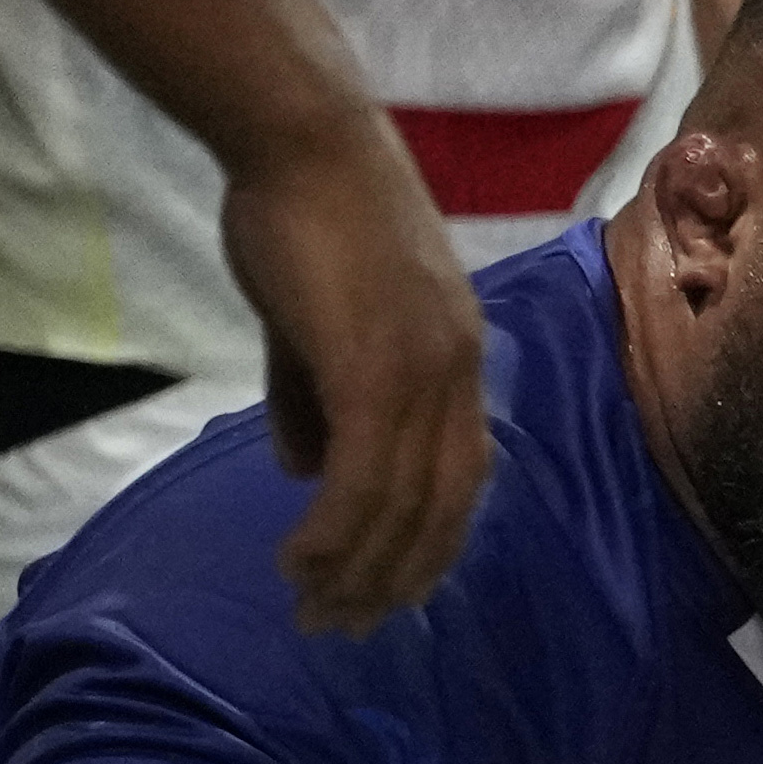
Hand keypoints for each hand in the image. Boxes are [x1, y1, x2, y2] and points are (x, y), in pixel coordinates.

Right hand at [221, 129, 492, 628]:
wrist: (299, 138)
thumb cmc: (301, 212)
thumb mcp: (314, 320)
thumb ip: (313, 396)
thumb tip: (305, 472)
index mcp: (456, 355)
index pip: (463, 477)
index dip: (428, 543)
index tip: (386, 590)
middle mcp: (458, 371)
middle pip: (443, 507)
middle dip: (395, 577)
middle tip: (342, 625)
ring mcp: (424, 370)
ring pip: (402, 504)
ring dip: (356, 567)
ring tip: (313, 608)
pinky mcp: (376, 368)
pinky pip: (365, 479)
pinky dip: (336, 532)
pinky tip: (301, 560)